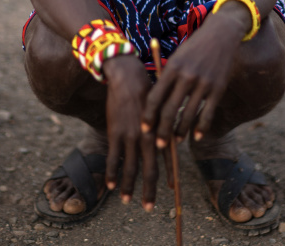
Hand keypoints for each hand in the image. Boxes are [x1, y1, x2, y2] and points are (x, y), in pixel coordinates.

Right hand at [103, 55, 158, 209]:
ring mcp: (130, 135)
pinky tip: (110, 186)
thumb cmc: (147, 89)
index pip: (168, 157)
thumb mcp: (161, 107)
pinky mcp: (115, 132)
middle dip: (149, 190)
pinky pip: (113, 158)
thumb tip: (171, 143)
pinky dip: (112, 173)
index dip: (171, 174)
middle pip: (149, 169)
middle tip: (149, 207)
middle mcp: (147, 136)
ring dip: (128, 187)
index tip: (173, 189)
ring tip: (128, 201)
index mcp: (160, 129)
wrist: (128, 76)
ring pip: (130, 167)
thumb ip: (165, 126)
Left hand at [141, 13, 243, 145]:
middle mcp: (186, 76)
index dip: (148, 116)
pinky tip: (196, 137)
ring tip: (175, 142)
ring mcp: (203, 83)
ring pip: (188, 115)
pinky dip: (201, 128)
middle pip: (170, 110)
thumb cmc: (194, 48)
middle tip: (158, 146)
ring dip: (180, 132)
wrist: (221, 34)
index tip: (144, 129)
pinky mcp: (218, 88)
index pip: (155, 97)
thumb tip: (155, 104)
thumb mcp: (177, 58)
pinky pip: (207, 113)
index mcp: (172, 68)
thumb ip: (167, 78)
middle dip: (162, 131)